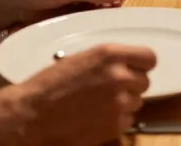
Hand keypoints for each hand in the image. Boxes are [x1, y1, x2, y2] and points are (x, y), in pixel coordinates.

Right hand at [13, 43, 157, 143]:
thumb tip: (128, 66)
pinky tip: (96, 118)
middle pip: (144, 81)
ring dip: (124, 103)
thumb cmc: (50, 85)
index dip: (141, 65)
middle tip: (110, 90)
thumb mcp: (81, 59)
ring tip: (99, 105)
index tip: (134, 70)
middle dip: (131, 85)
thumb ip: (109, 61)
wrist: (31, 115)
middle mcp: (120, 76)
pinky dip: (116, 121)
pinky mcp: (115, 126)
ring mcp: (120, 102)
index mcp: (110, 54)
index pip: (149, 57)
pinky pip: (128, 120)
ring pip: (137, 102)